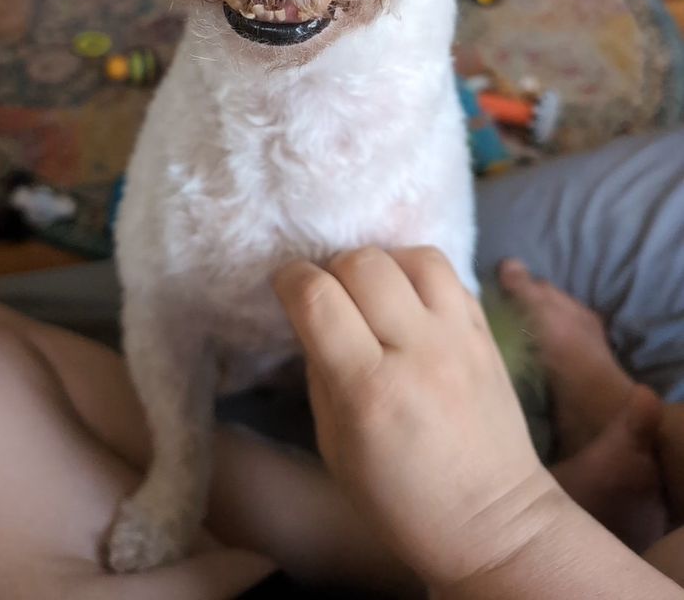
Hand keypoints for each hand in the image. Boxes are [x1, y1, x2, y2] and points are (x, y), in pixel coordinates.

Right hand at [273, 246, 559, 588]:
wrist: (492, 522)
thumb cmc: (399, 499)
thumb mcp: (334, 444)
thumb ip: (321, 370)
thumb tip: (312, 316)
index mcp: (369, 390)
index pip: (317, 299)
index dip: (290, 279)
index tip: (285, 285)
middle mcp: (417, 351)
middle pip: (363, 263)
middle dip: (333, 269)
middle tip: (332, 296)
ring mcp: (460, 337)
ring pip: (413, 255)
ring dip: (382, 264)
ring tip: (375, 293)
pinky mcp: (487, 332)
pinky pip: (449, 274)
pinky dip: (418, 276)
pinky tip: (409, 302)